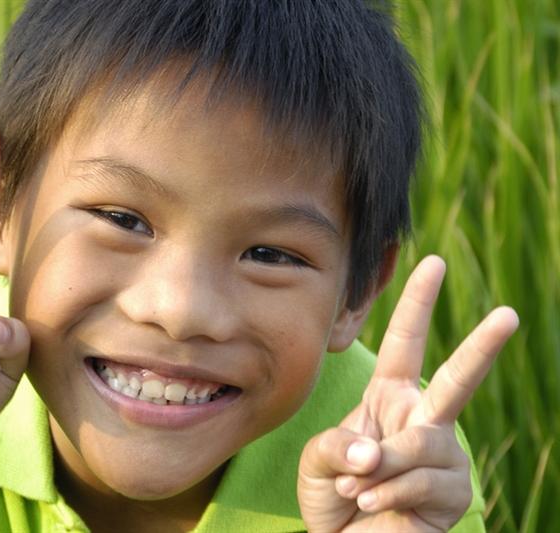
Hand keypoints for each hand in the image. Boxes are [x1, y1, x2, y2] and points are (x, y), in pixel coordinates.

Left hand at [298, 255, 518, 531]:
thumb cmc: (333, 496)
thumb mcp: (318, 461)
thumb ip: (336, 447)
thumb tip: (373, 452)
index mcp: (389, 397)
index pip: (406, 344)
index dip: (417, 304)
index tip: (433, 263)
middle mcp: (422, 419)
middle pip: (457, 379)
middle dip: (482, 347)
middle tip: (509, 315)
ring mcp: (442, 455)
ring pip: (422, 444)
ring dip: (381, 469)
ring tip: (356, 490)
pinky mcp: (454, 493)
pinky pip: (423, 482)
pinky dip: (387, 494)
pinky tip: (371, 506)